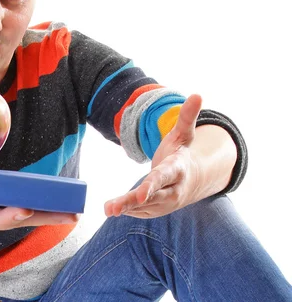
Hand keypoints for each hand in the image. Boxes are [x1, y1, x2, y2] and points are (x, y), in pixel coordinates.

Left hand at [104, 94, 202, 218]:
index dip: (151, 186)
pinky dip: (126, 211)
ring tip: (107, 209)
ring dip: (125, 208)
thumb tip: (197, 94)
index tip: (140, 194)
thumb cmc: (182, 152)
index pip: (163, 177)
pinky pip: (140, 211)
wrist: (193, 178)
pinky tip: (111, 209)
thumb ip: (187, 117)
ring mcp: (165, 202)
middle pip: (152, 196)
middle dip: (133, 202)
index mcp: (177, 169)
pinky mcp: (157, 209)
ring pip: (143, 207)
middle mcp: (173, 189)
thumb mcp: (184, 134)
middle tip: (113, 209)